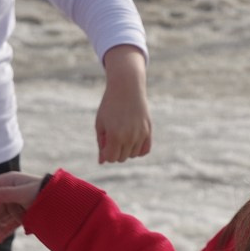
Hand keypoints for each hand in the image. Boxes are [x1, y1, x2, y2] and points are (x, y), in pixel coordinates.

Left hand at [95, 47, 152, 163]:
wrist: (126, 88)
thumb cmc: (109, 106)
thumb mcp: (100, 124)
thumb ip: (101, 144)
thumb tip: (102, 162)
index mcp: (115, 135)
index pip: (111, 158)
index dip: (106, 152)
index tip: (105, 142)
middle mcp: (130, 137)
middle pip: (121, 158)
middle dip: (115, 151)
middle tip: (112, 135)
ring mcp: (141, 134)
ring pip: (133, 155)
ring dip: (126, 149)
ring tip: (122, 134)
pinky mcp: (148, 131)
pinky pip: (145, 151)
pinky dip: (138, 149)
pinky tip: (132, 139)